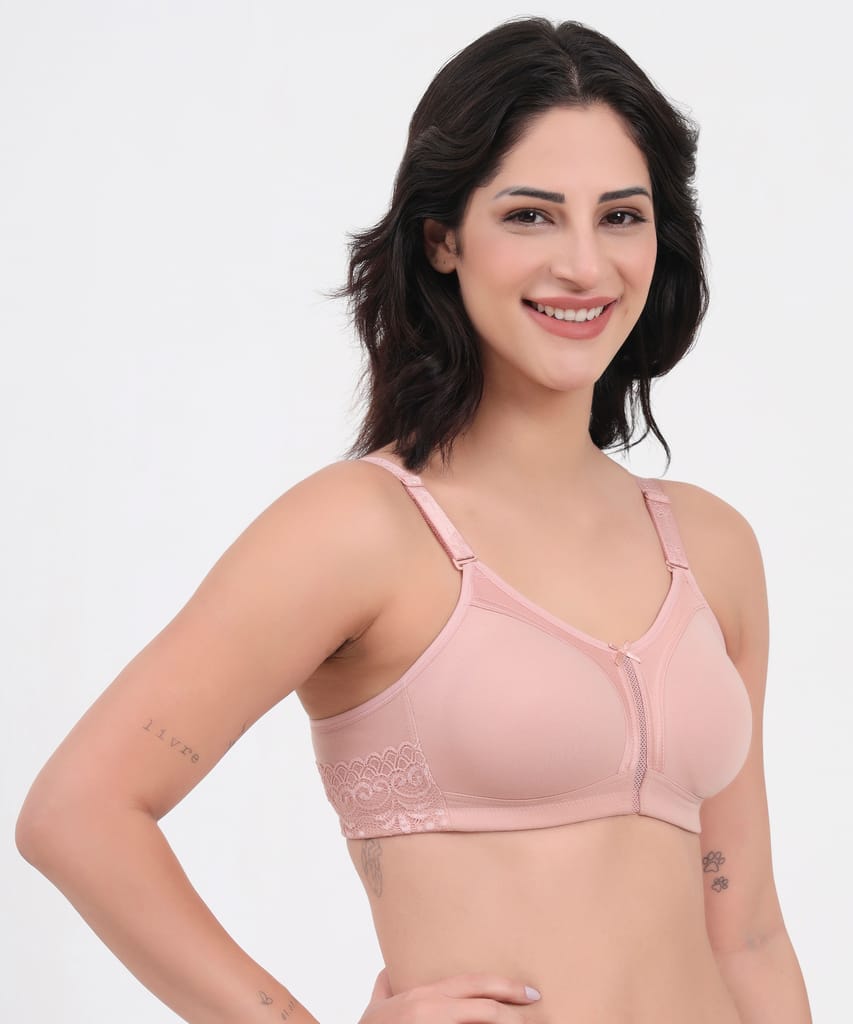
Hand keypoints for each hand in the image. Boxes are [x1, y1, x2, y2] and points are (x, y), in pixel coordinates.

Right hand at [358, 966, 541, 1022]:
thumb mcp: (375, 1008)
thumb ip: (385, 986)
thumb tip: (389, 969)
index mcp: (422, 997)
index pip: (471, 985)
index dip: (502, 985)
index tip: (526, 990)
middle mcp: (430, 1010)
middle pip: (483, 1006)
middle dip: (513, 1003)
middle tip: (536, 1001)